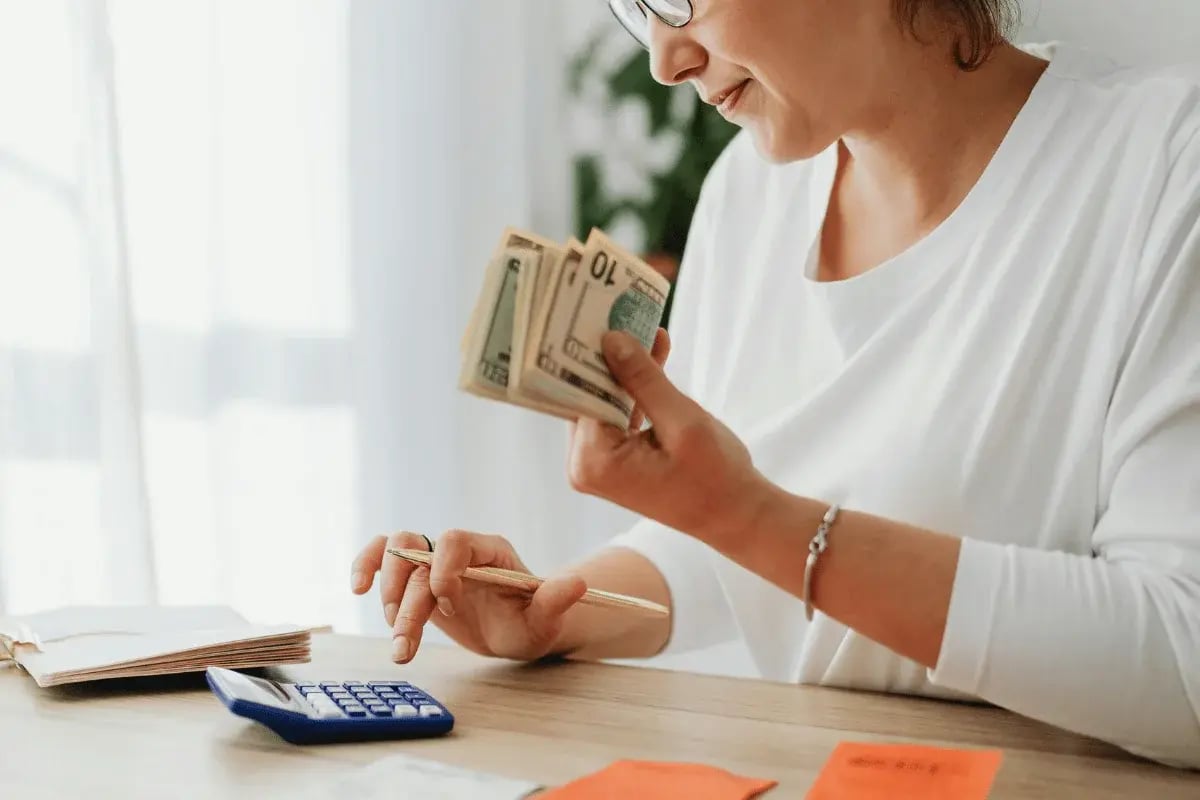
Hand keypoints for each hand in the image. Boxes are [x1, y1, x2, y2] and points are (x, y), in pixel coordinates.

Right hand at [350, 530, 585, 663]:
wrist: (516, 630)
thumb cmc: (532, 622)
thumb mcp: (546, 618)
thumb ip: (555, 600)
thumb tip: (577, 583)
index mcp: (490, 550)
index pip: (456, 541)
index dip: (444, 570)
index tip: (448, 607)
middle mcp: (459, 550)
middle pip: (418, 552)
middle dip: (409, 598)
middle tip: (407, 639)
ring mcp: (435, 562)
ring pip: (396, 555)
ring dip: (387, 595)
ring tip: (398, 639)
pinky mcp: (417, 578)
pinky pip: (383, 558)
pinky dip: (366, 566)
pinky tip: (357, 588)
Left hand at [567, 329, 771, 544]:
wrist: (736, 515)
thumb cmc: (716, 477)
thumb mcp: (682, 421)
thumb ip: (644, 380)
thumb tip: (611, 340)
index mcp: (593, 460)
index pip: (579, 392)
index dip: (590, 352)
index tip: (598, 312)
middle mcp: (585, 464)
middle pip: (587, 395)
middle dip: (609, 356)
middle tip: (622, 310)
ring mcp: (597, 464)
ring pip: (603, 400)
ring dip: (626, 369)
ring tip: (646, 327)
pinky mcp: (613, 459)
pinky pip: (616, 413)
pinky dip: (635, 389)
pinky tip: (654, 354)